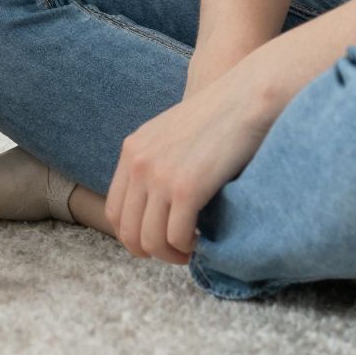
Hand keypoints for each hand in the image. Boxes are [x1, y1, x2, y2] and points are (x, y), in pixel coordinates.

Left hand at [104, 68, 276, 265]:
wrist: (242, 99)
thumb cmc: (214, 120)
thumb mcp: (168, 136)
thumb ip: (154, 162)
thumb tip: (152, 204)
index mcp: (131, 151)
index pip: (114, 211)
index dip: (132, 235)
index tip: (157, 239)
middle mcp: (139, 164)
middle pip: (127, 231)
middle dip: (150, 251)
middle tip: (175, 252)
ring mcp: (160, 176)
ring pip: (150, 241)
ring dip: (170, 255)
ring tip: (189, 249)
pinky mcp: (186, 188)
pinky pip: (177, 237)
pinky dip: (188, 247)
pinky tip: (201, 239)